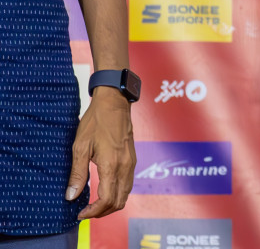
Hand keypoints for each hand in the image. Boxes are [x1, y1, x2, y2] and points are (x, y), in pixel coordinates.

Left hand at [67, 88, 134, 218]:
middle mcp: (125, 166)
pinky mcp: (132, 159)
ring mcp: (131, 163)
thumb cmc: (96, 122)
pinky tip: (104, 190)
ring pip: (125, 194)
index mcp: (112, 165)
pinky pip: (128, 184)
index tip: (80, 213)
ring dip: (110, 204)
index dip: (93, 212)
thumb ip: (77, 173)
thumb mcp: (80, 146)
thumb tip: (71, 196)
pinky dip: (117, 194)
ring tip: (93, 204)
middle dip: (102, 212)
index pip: (107, 199)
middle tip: (85, 212)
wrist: (114, 103)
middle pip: (119, 201)